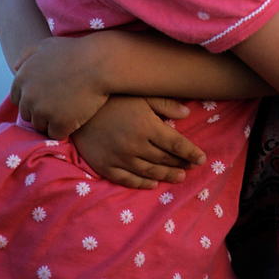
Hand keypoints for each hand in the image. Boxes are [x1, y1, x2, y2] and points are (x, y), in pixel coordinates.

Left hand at [11, 35, 108, 138]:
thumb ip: (27, 55)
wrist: (100, 62)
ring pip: (41, 126)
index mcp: (22, 79)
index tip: (49, 94)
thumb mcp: (47, 45)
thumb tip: (16, 67)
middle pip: (28, 114)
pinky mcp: (59, 123)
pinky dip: (65, 128)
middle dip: (42, 110)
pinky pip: (57, 134)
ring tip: (70, 109)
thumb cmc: (76, 51)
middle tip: (62, 102)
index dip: (34, 97)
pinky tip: (76, 117)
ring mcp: (43, 111)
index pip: (18, 99)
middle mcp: (28, 97)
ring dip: (53, 121)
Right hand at [73, 96, 205, 188]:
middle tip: (192, 167)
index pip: (176, 144)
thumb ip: (164, 104)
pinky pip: (128, 180)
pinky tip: (153, 184)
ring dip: (166, 176)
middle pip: (164, 159)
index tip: (202, 158)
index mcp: (147, 126)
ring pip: (149, 172)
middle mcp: (136, 145)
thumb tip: (187, 112)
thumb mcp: (140, 94)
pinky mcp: (106, 166)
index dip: (191, 152)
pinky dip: (142, 184)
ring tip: (179, 177)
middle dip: (181, 164)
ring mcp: (120, 158)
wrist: (76, 107)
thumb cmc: (112, 97)